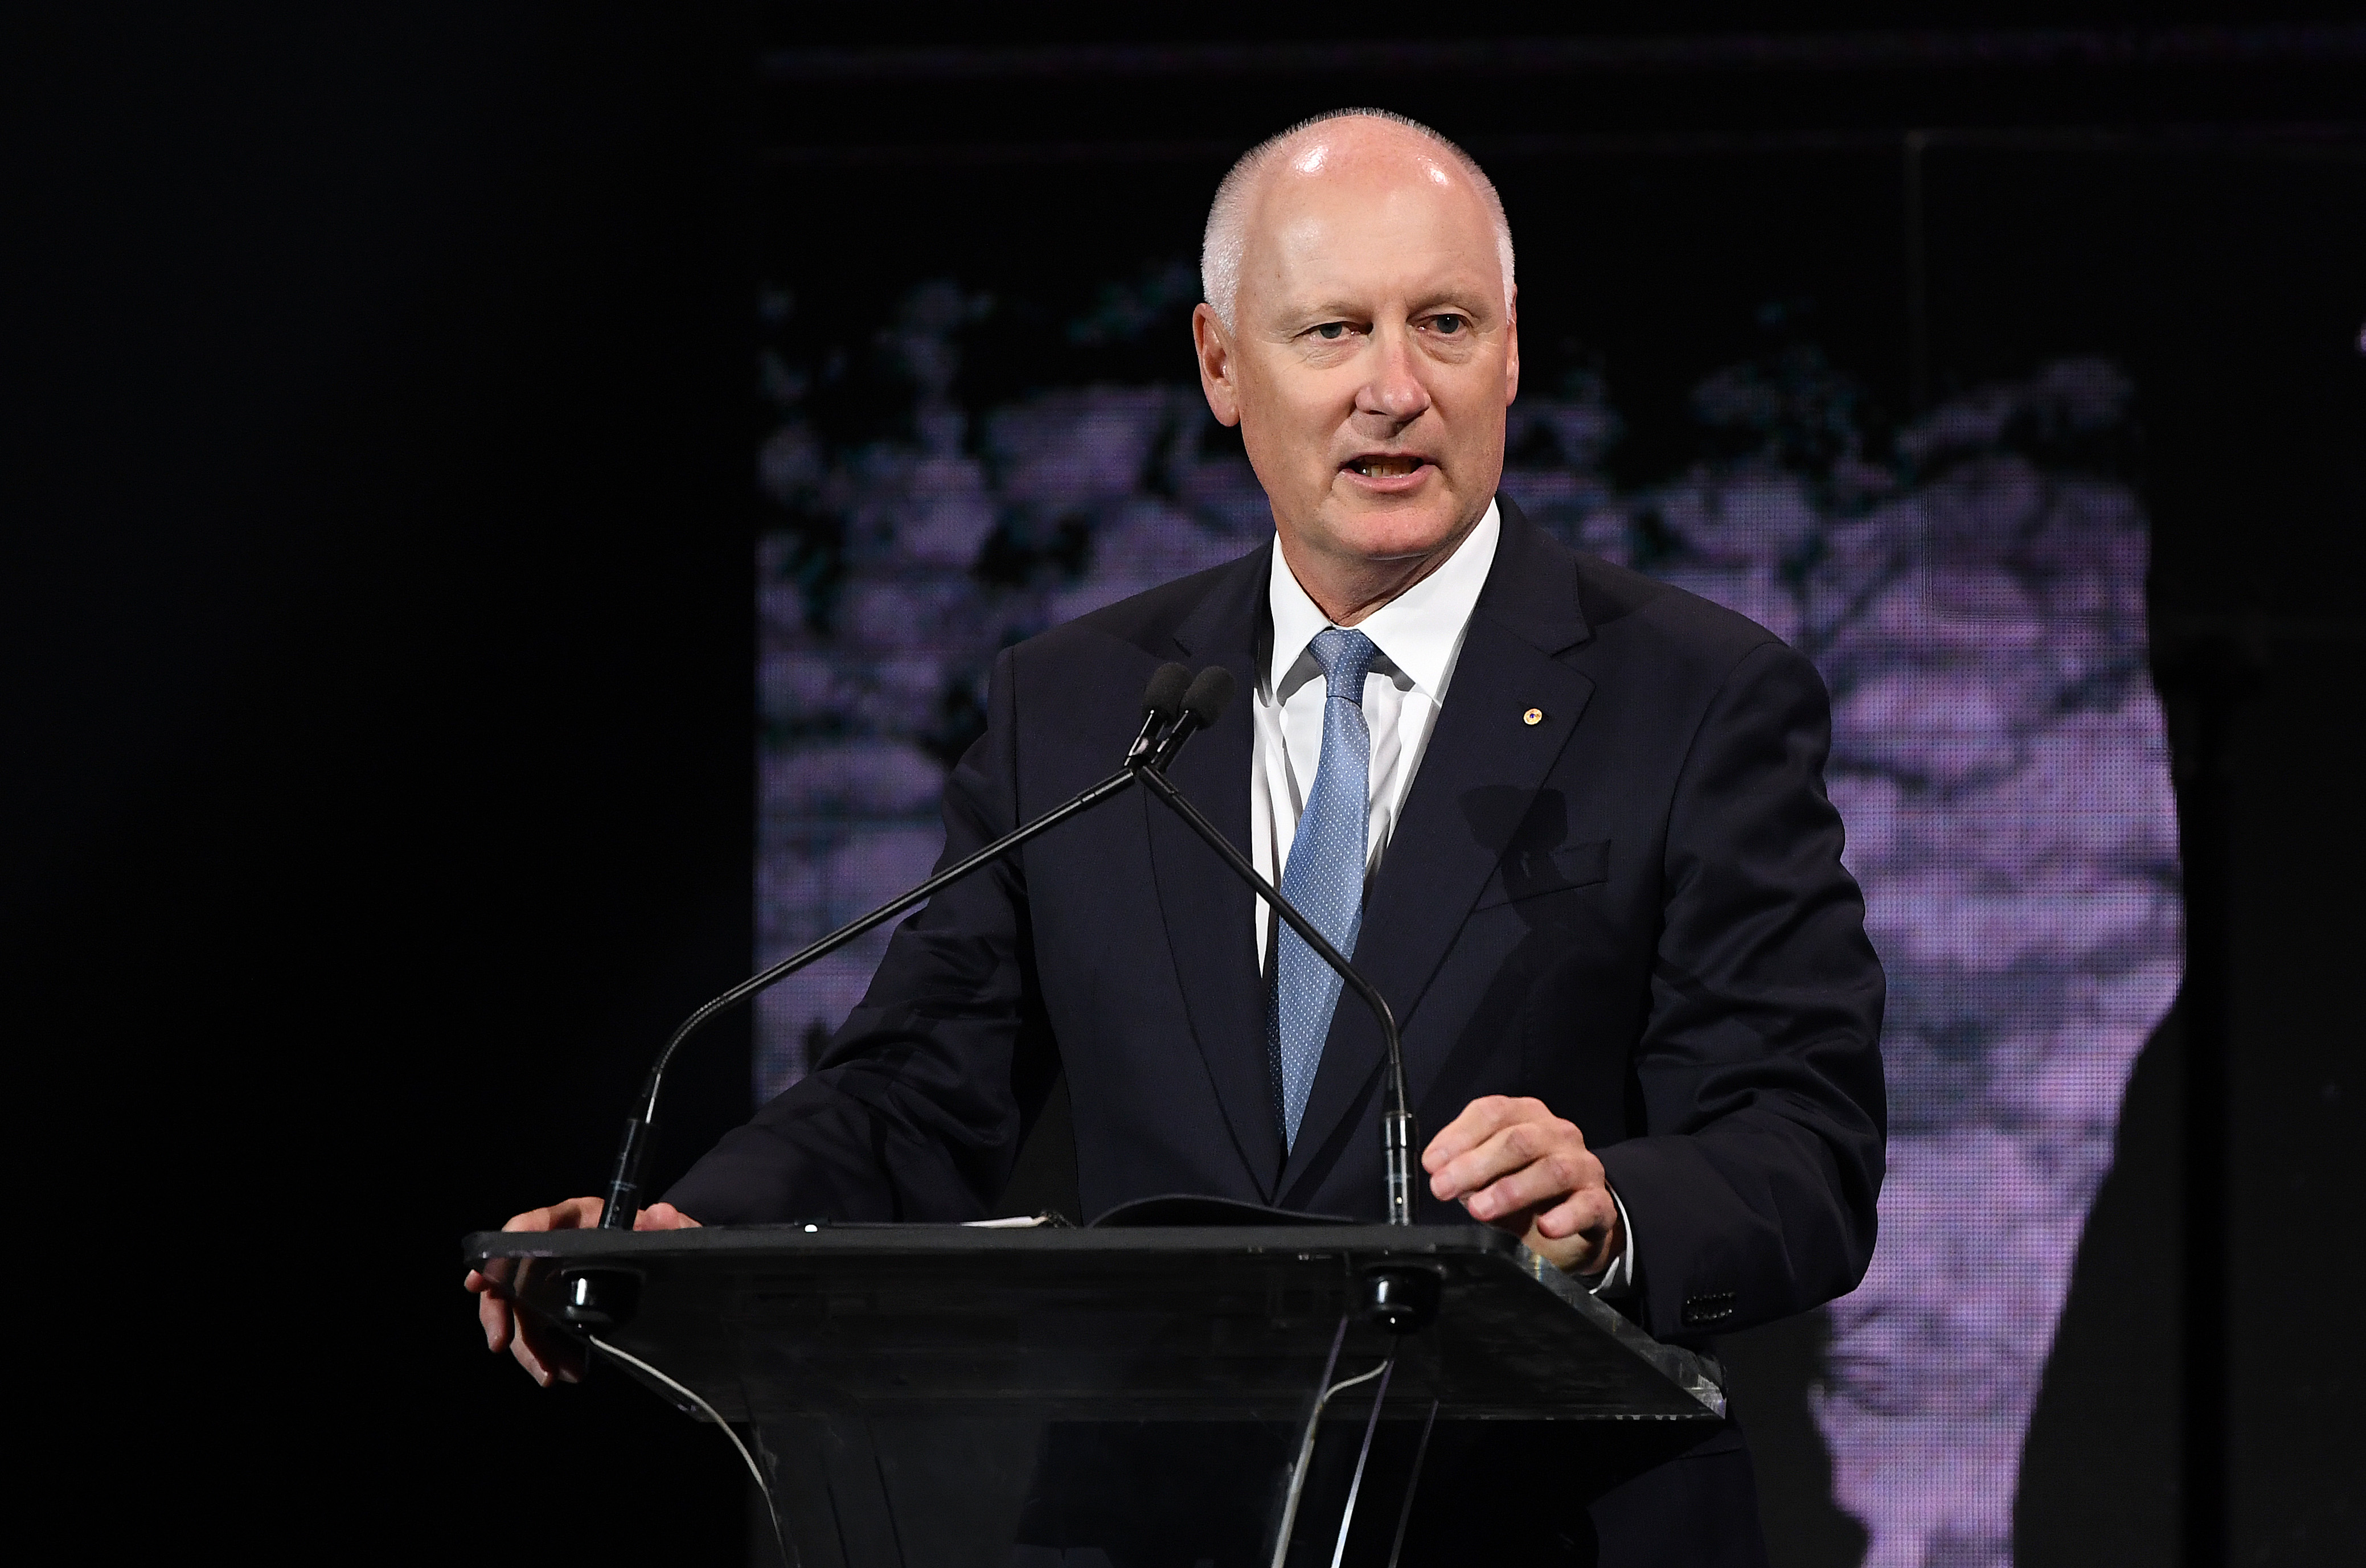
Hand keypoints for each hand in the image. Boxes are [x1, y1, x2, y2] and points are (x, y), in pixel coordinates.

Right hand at [462, 1196, 700, 1385]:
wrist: (667, 1255)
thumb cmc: (660, 1234)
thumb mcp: (670, 1228)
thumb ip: (669, 1223)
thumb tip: (660, 1214)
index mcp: (577, 1218)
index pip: (532, 1226)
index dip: (501, 1250)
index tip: (478, 1280)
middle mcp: (556, 1247)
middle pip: (510, 1278)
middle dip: (500, 1314)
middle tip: (502, 1344)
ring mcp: (554, 1278)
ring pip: (523, 1314)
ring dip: (529, 1348)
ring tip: (551, 1375)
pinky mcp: (559, 1305)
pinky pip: (541, 1331)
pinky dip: (548, 1355)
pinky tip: (565, 1371)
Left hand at [1422, 1095, 1621, 1275]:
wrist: (1574, 1224)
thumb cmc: (1525, 1192)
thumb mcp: (1488, 1175)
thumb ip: (1465, 1168)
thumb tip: (1438, 1171)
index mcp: (1526, 1117)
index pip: (1492, 1112)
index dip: (1458, 1137)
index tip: (1432, 1164)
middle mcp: (1557, 1134)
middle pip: (1518, 1139)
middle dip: (1475, 1164)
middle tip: (1443, 1188)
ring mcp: (1583, 1166)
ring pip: (1552, 1169)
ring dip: (1511, 1189)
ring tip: (1480, 1209)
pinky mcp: (1600, 1202)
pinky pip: (1587, 1205)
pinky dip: (1566, 1216)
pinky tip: (1546, 1227)